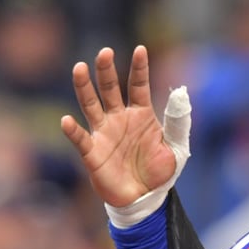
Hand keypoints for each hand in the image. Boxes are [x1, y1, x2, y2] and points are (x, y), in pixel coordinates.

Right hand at [61, 46, 187, 208]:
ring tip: (79, 68)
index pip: (138, 85)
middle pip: (109, 88)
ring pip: (90, 104)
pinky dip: (73, 130)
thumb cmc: (159, 172)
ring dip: (84, 87)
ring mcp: (104, 133)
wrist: (144, 199)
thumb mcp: (176, 148)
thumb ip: (177, 122)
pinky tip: (66, 120)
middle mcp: (119, 118)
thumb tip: (181, 92)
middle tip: (105, 52)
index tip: (140, 49)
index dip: (139, 68)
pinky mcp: (92, 152)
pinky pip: (80, 139)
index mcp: (141, 114)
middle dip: (106, 70)